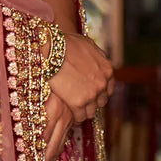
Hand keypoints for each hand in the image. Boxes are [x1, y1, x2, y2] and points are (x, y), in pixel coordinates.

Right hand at [43, 30, 113, 160]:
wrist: (52, 49)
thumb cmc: (66, 43)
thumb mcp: (89, 45)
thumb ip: (97, 55)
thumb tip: (97, 57)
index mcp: (108, 70)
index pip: (108, 88)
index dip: (98, 91)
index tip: (90, 93)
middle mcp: (103, 83)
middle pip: (101, 102)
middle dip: (92, 102)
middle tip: (81, 102)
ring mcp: (92, 94)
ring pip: (92, 112)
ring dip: (84, 111)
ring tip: (75, 110)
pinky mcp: (79, 103)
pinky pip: (81, 117)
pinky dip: (76, 118)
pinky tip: (70, 116)